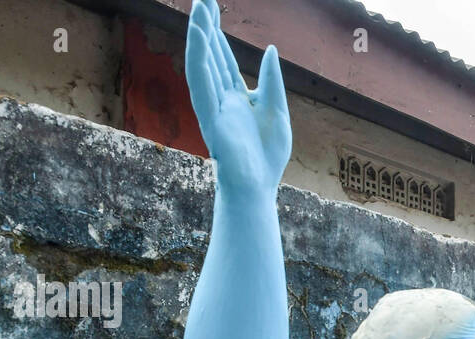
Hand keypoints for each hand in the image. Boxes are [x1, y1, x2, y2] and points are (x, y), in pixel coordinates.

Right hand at [185, 0, 290, 197]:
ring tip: (198, 9)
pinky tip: (197, 36)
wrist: (259, 184)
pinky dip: (198, 58)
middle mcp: (221, 98)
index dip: (218, 34)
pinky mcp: (209, 117)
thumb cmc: (268, 154)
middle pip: (211, 55)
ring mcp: (213, 106)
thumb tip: (269, 50)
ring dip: (199, 36)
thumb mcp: (277, 108)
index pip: (224, 58)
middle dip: (206, 27)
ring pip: (203, 64)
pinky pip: (200, 82)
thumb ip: (272, 80)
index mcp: (237, 97)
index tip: (211, 7)